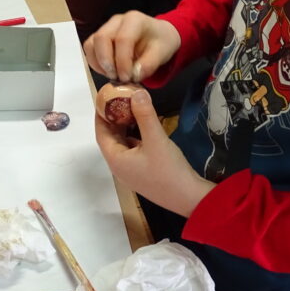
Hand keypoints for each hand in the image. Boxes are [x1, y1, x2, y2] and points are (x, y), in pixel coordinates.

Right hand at [84, 11, 180, 82]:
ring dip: (98, 63)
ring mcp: (106, 27)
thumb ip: (149, 64)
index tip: (127, 78)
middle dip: (106, 61)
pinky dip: (95, 63)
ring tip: (112, 75)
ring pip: (91, 43)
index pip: (123, 39)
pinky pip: (89, 49)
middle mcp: (117, 21)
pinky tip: (108, 72)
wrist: (158, 36)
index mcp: (134, 20)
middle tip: (117, 77)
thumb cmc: (160, 42)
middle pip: (101, 38)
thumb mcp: (162, 53)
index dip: (122, 61)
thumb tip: (134, 75)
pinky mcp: (100, 37)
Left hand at [96, 88, 213, 216]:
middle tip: (120, 99)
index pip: (101, 133)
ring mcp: (131, 172)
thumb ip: (145, 115)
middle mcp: (120, 167)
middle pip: (111, 139)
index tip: (104, 98)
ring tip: (132, 108)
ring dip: (126, 127)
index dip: (101, 115)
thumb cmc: (168, 170)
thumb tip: (136, 93)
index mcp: (116, 160)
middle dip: (114, 119)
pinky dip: (135, 136)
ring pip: (123, 144)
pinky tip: (145, 127)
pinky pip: (134, 151)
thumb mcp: (156, 139)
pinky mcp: (143, 173)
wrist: (188, 198)